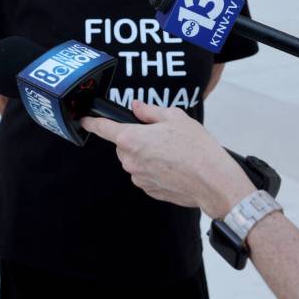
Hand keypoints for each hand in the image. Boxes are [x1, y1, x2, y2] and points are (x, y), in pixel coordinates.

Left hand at [81, 101, 253, 218]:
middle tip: (161, 136)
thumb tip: (136, 108)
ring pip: (135, 160)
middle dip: (137, 138)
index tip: (85, 120)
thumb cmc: (196, 148)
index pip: (103, 128)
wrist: (213, 182)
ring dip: (147, 154)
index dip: (92, 122)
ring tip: (173, 152)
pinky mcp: (149, 190)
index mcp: (131, 139)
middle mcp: (130, 160)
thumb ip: (150, 111)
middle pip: (123, 145)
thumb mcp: (174, 117)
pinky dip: (155, 169)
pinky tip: (174, 166)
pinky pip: (146, 174)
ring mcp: (139, 177)